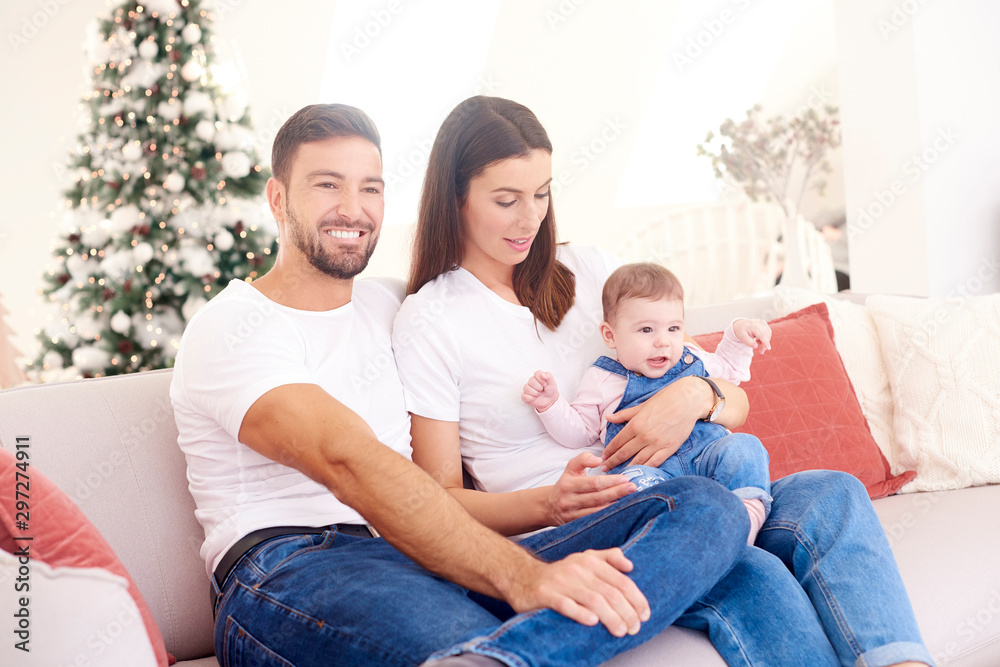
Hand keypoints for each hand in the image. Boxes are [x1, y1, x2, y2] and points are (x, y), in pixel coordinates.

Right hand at [506, 548, 649, 636]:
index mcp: (589, 561)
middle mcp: (577, 569)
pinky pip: (565, 604)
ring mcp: (561, 581)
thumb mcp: (584, 559)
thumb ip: (608, 558)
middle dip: (627, 613)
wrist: (521, 576)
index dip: (637, 599)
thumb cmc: (559, 574)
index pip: (621, 581)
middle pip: (610, 593)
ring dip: (611, 618)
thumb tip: (630, 565)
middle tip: (634, 628)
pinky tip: (592, 622)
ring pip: (593, 600)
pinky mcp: (545, 594)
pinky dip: (580, 613)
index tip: (644, 614)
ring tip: (620, 631)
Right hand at [522, 370, 558, 411]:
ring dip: (535, 393)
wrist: (549, 400)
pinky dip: (531, 398)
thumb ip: (548, 376)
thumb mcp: (552, 383)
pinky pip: (524, 396)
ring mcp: (527, 388)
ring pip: (526, 388)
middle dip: (539, 387)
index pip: (536, 374)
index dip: (541, 380)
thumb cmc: (550, 390)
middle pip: (531, 381)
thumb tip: (542, 374)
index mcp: (538, 376)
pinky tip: (535, 398)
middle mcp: (531, 381)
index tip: (545, 384)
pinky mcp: (525, 396)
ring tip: (539, 394)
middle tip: (542, 390)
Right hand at [547, 452, 635, 524]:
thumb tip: (598, 460)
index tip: (625, 478)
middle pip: (597, 498)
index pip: (593, 483)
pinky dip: (608, 517)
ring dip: (615, 506)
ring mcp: (572, 515)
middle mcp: (569, 501)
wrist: (550, 506)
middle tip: (633, 488)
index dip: (610, 481)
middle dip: (617, 492)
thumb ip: (583, 459)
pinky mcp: (575, 525)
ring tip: (631, 500)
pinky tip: (619, 512)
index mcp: (568, 484)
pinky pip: (594, 521)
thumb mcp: (570, 468)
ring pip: (597, 511)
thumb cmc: (566, 484)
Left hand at [603, 379, 699, 469]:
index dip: (609, 451)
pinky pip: (655, 463)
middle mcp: (644, 436)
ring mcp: (657, 444)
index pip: (618, 441)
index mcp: (636, 424)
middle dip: (613, 462)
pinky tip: (639, 474)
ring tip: (619, 475)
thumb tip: (608, 417)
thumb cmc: (664, 400)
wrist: (687, 401)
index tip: (603, 457)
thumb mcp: (641, 406)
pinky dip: (645, 470)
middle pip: (625, 453)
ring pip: (638, 461)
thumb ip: (624, 415)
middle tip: (604, 469)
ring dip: (627, 468)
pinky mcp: (669, 449)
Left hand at [733, 318, 771, 352]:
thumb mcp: (742, 337)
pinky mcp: (765, 324)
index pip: (761, 335)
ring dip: (765, 341)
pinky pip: (768, 333)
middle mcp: (760, 323)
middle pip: (766, 336)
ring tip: (757, 342)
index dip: (765, 342)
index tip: (768, 348)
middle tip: (761, 351)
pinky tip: (758, 338)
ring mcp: (763, 323)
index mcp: (753, 326)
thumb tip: (755, 346)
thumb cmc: (741, 331)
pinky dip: (765, 338)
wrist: (741, 324)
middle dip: (764, 345)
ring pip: (768, 335)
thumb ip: (748, 342)